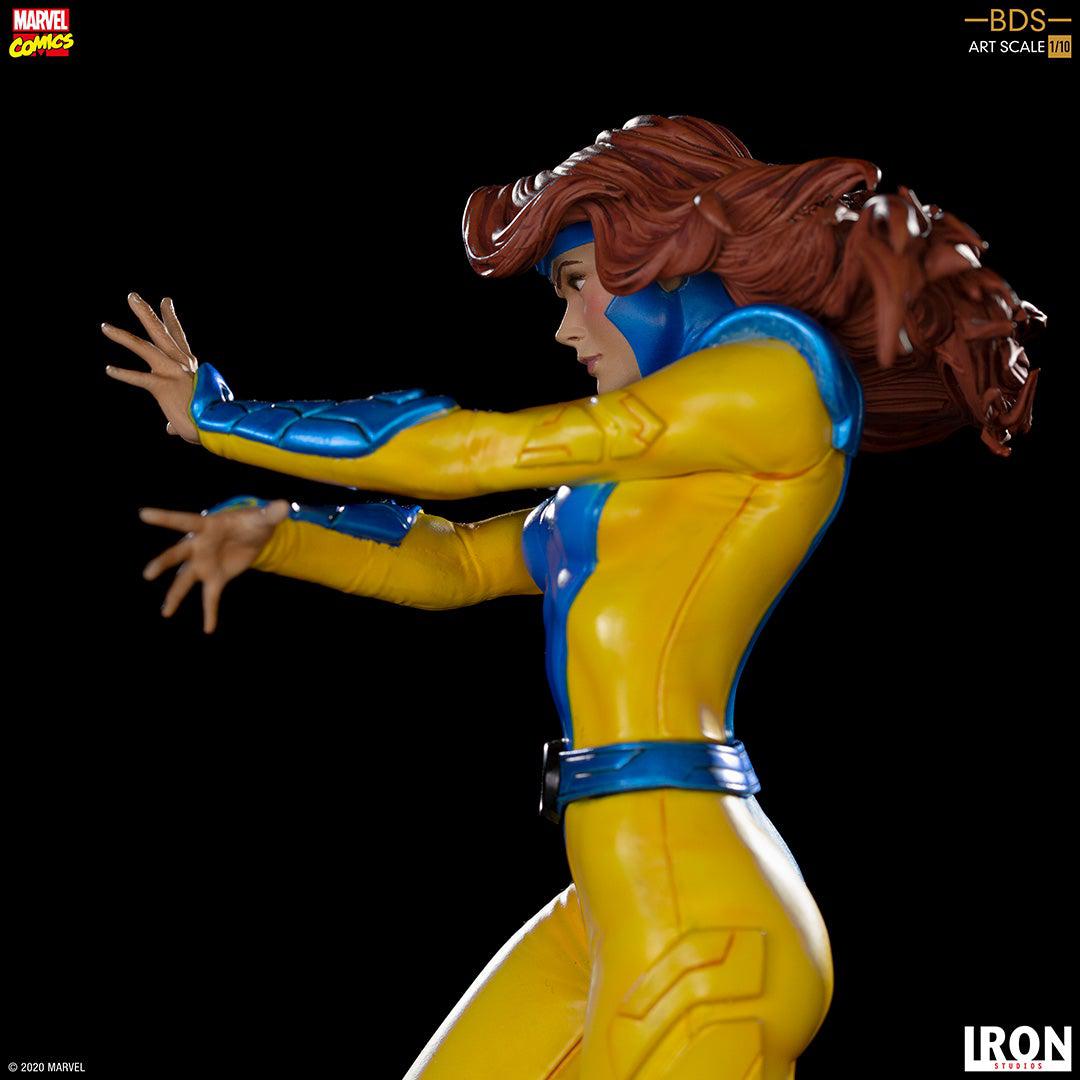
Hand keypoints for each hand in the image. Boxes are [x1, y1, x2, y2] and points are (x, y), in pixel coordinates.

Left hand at [102, 293, 200, 443]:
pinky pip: (139, 378)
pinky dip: (124, 374)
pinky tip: (109, 369)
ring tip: (104, 327)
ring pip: (145, 347)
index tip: (165, 301)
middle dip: (146, 313)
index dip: (171, 318)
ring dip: (123, 336)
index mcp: (190, 367)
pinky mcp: (163, 386)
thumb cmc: (209, 421)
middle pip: (161, 332)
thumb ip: (178, 418)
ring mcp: (172, 373)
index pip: (179, 337)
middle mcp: (181, 365)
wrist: (217, 425)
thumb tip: (171, 428)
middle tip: (132, 296)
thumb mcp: (197, 412)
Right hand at [139, 499, 291, 632]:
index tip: (143, 514)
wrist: (256, 534)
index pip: (184, 520)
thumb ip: (270, 513)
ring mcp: (205, 563)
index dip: (165, 518)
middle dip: (164, 563)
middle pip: (178, 554)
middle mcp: (200, 545)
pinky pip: (210, 597)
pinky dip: (210, 613)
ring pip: (185, 580)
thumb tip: (285, 506)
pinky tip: (208, 629)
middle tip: (149, 573)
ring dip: (176, 595)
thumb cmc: (253, 521)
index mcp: (208, 525)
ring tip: (166, 612)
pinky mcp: (216, 578)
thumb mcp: (264, 517)